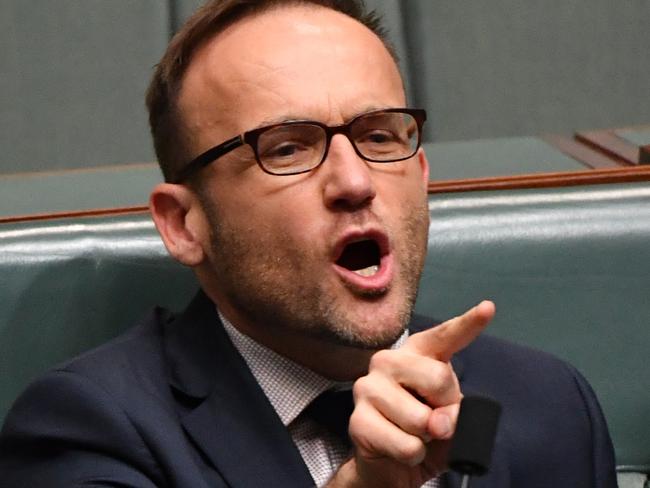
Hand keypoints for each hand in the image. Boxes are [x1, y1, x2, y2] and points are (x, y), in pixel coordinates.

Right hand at [328, 301, 494, 487]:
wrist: (390, 466)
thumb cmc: (424, 434)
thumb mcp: (451, 420)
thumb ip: (454, 413)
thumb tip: (437, 423)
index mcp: (416, 354)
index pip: (444, 336)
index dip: (468, 323)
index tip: (488, 308)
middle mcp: (388, 361)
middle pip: (438, 378)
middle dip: (445, 409)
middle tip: (433, 422)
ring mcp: (368, 388)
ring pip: (421, 419)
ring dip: (426, 439)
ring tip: (412, 435)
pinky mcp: (357, 420)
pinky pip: (405, 444)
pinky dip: (412, 455)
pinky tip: (400, 450)